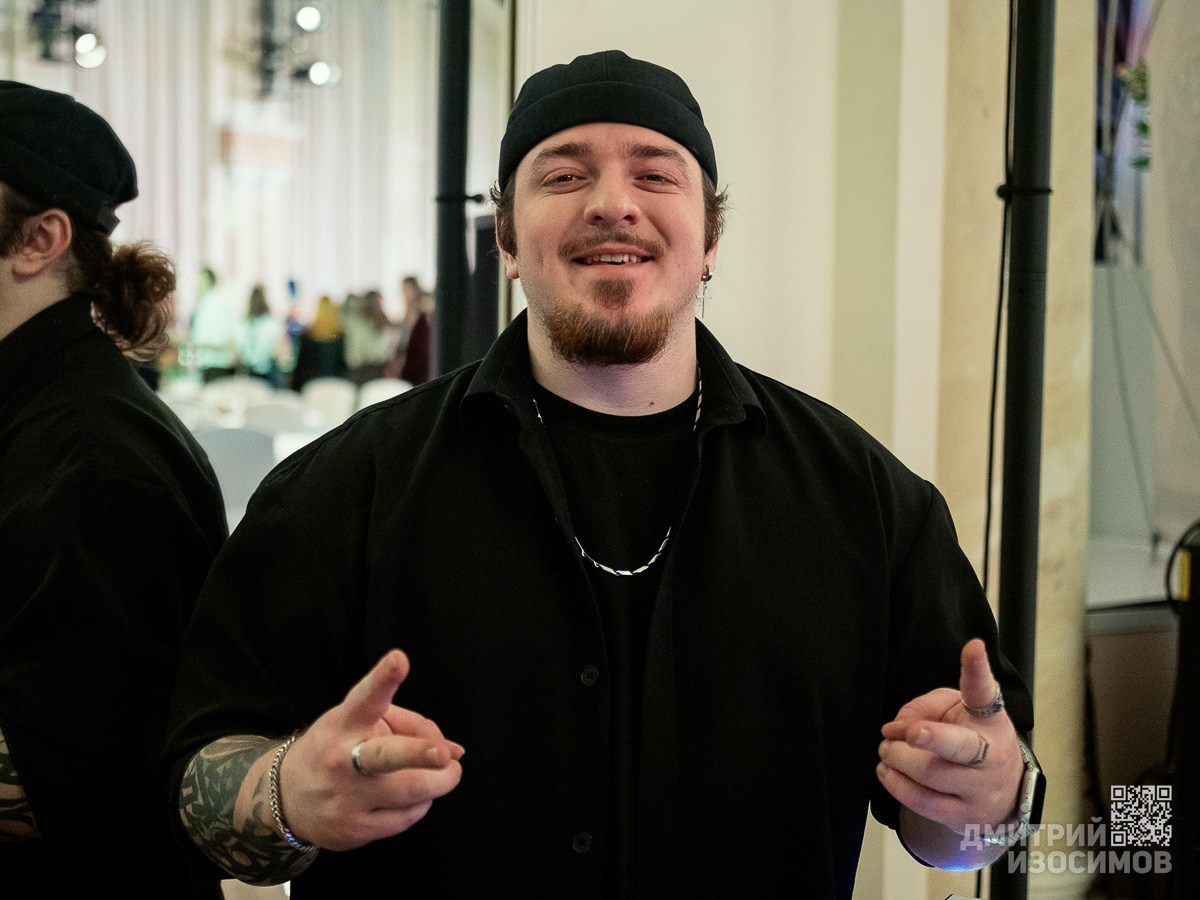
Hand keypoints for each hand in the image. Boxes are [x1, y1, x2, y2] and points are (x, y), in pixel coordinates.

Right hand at [280, 649, 463, 850]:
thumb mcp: (364, 722)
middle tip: (444, 754)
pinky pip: (407, 817)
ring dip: (442, 780)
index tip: (399, 660)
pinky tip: (412, 795)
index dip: (383, 679)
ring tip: (446, 772)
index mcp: (345, 723)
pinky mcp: (356, 830)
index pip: (365, 698)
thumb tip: (456, 752)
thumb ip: (410, 726)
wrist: (285, 796)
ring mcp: (348, 798)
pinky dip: (421, 803)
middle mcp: (343, 760)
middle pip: (386, 757)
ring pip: (411, 792)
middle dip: (418, 754)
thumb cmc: (338, 747)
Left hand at [876, 639, 1023, 832]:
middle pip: (958, 746)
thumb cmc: (970, 737)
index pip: (985, 691)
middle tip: (904, 732)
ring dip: (898, 759)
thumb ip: (924, 707)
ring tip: (887, 749)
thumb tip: (895, 728)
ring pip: (930, 775)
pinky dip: (896, 785)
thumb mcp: (953, 710)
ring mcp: (981, 790)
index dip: (977, 669)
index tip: (973, 647)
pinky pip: (923, 803)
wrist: (1001, 791)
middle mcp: (992, 755)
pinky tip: (887, 771)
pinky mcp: (965, 817)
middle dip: (928, 736)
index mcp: (990, 720)